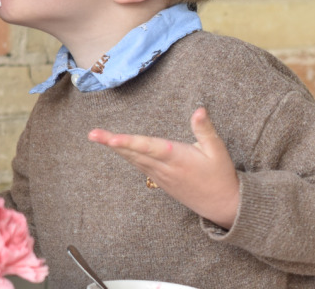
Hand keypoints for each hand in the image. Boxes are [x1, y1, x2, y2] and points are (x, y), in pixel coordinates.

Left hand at [87, 107, 240, 227]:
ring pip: (133, 159)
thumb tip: (199, 109)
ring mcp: (159, 175)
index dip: (130, 142)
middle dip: (112, 143)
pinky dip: (126, 154)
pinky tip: (115, 146)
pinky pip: (138, 164)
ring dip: (115, 147)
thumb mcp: (217, 150)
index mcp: (178, 158)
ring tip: (97, 136)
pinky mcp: (159, 180)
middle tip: (92, 134)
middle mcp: (164, 167)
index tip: (112, 139)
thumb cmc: (220, 175)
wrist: (222, 204)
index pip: (149, 147)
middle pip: (134, 153)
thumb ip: (204, 129)